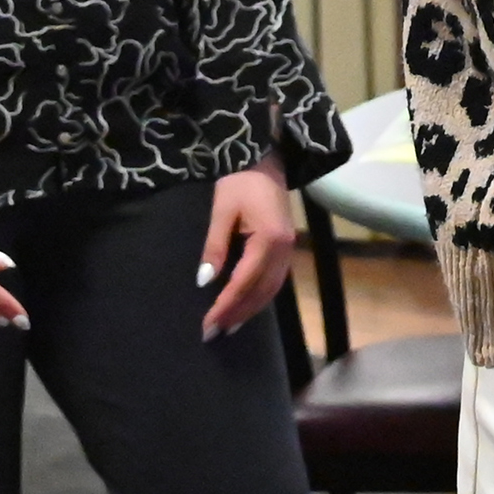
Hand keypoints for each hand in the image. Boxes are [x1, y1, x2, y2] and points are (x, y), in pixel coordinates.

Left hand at [199, 160, 295, 339]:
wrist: (266, 161)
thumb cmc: (239, 182)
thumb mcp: (221, 211)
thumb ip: (215, 247)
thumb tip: (205, 282)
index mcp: (268, 239)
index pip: (245, 282)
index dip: (226, 305)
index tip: (208, 324)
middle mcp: (284, 248)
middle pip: (261, 291)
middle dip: (237, 313)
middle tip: (214, 333)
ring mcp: (289, 248)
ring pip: (272, 289)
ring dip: (250, 309)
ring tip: (229, 326)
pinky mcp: (287, 247)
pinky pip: (276, 280)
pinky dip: (260, 297)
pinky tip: (247, 305)